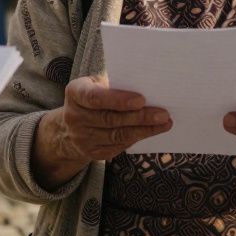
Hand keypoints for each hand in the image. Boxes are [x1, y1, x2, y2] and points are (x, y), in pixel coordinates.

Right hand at [44, 75, 171, 163]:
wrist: (71, 125)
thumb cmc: (92, 95)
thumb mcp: (95, 83)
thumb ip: (113, 83)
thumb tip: (145, 83)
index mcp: (75, 93)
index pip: (95, 97)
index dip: (118, 100)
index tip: (141, 100)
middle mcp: (74, 117)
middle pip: (110, 119)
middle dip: (139, 117)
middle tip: (163, 114)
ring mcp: (82, 138)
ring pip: (118, 135)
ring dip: (144, 130)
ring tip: (164, 123)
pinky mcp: (92, 152)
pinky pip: (118, 146)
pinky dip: (136, 138)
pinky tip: (151, 132)